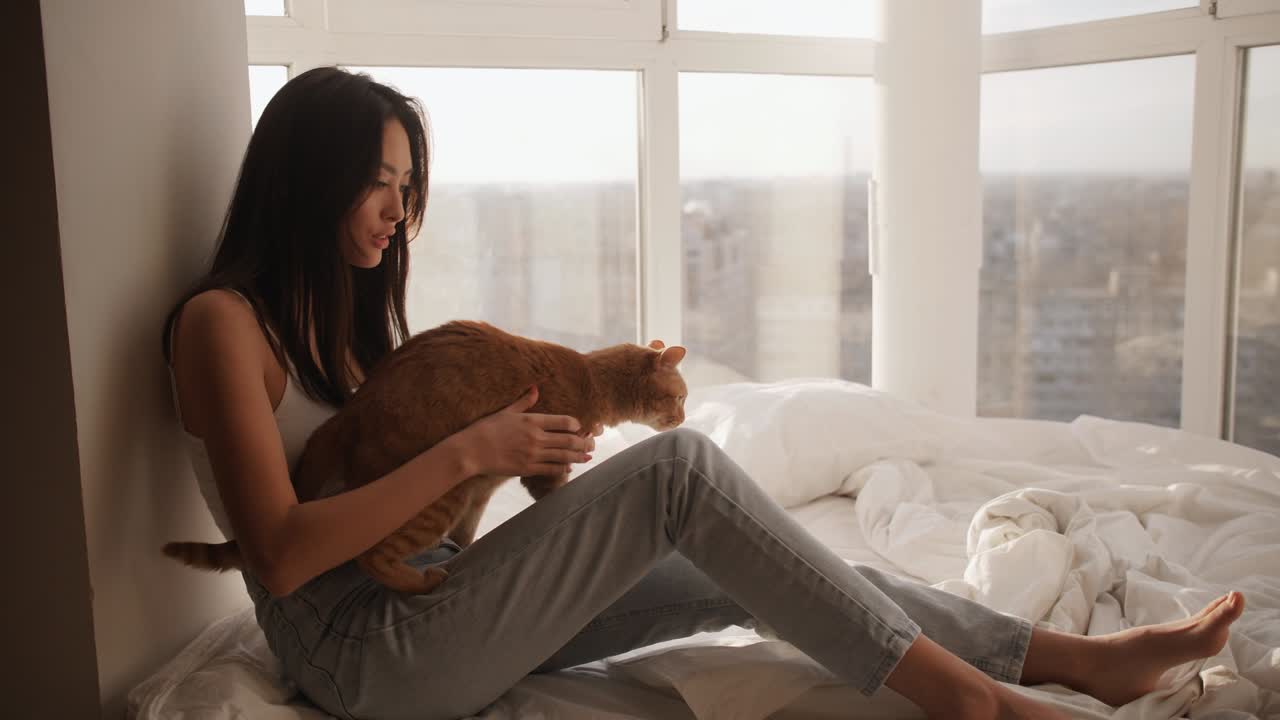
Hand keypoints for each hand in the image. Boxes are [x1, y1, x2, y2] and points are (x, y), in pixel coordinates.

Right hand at [452, 386, 593, 476]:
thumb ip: (524, 402)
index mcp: (532, 420)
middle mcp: (536, 437)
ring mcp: (532, 454)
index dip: (576, 425)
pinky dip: (563, 468)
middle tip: (592, 443)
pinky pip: (551, 469)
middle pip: (569, 439)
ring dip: (579, 456)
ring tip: (588, 456)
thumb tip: (535, 388)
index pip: (563, 421)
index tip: (581, 427)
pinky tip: (570, 468)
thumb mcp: (506, 411)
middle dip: (584, 442)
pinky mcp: (527, 468)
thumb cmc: (485, 429)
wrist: (470, 450)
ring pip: (564, 455)